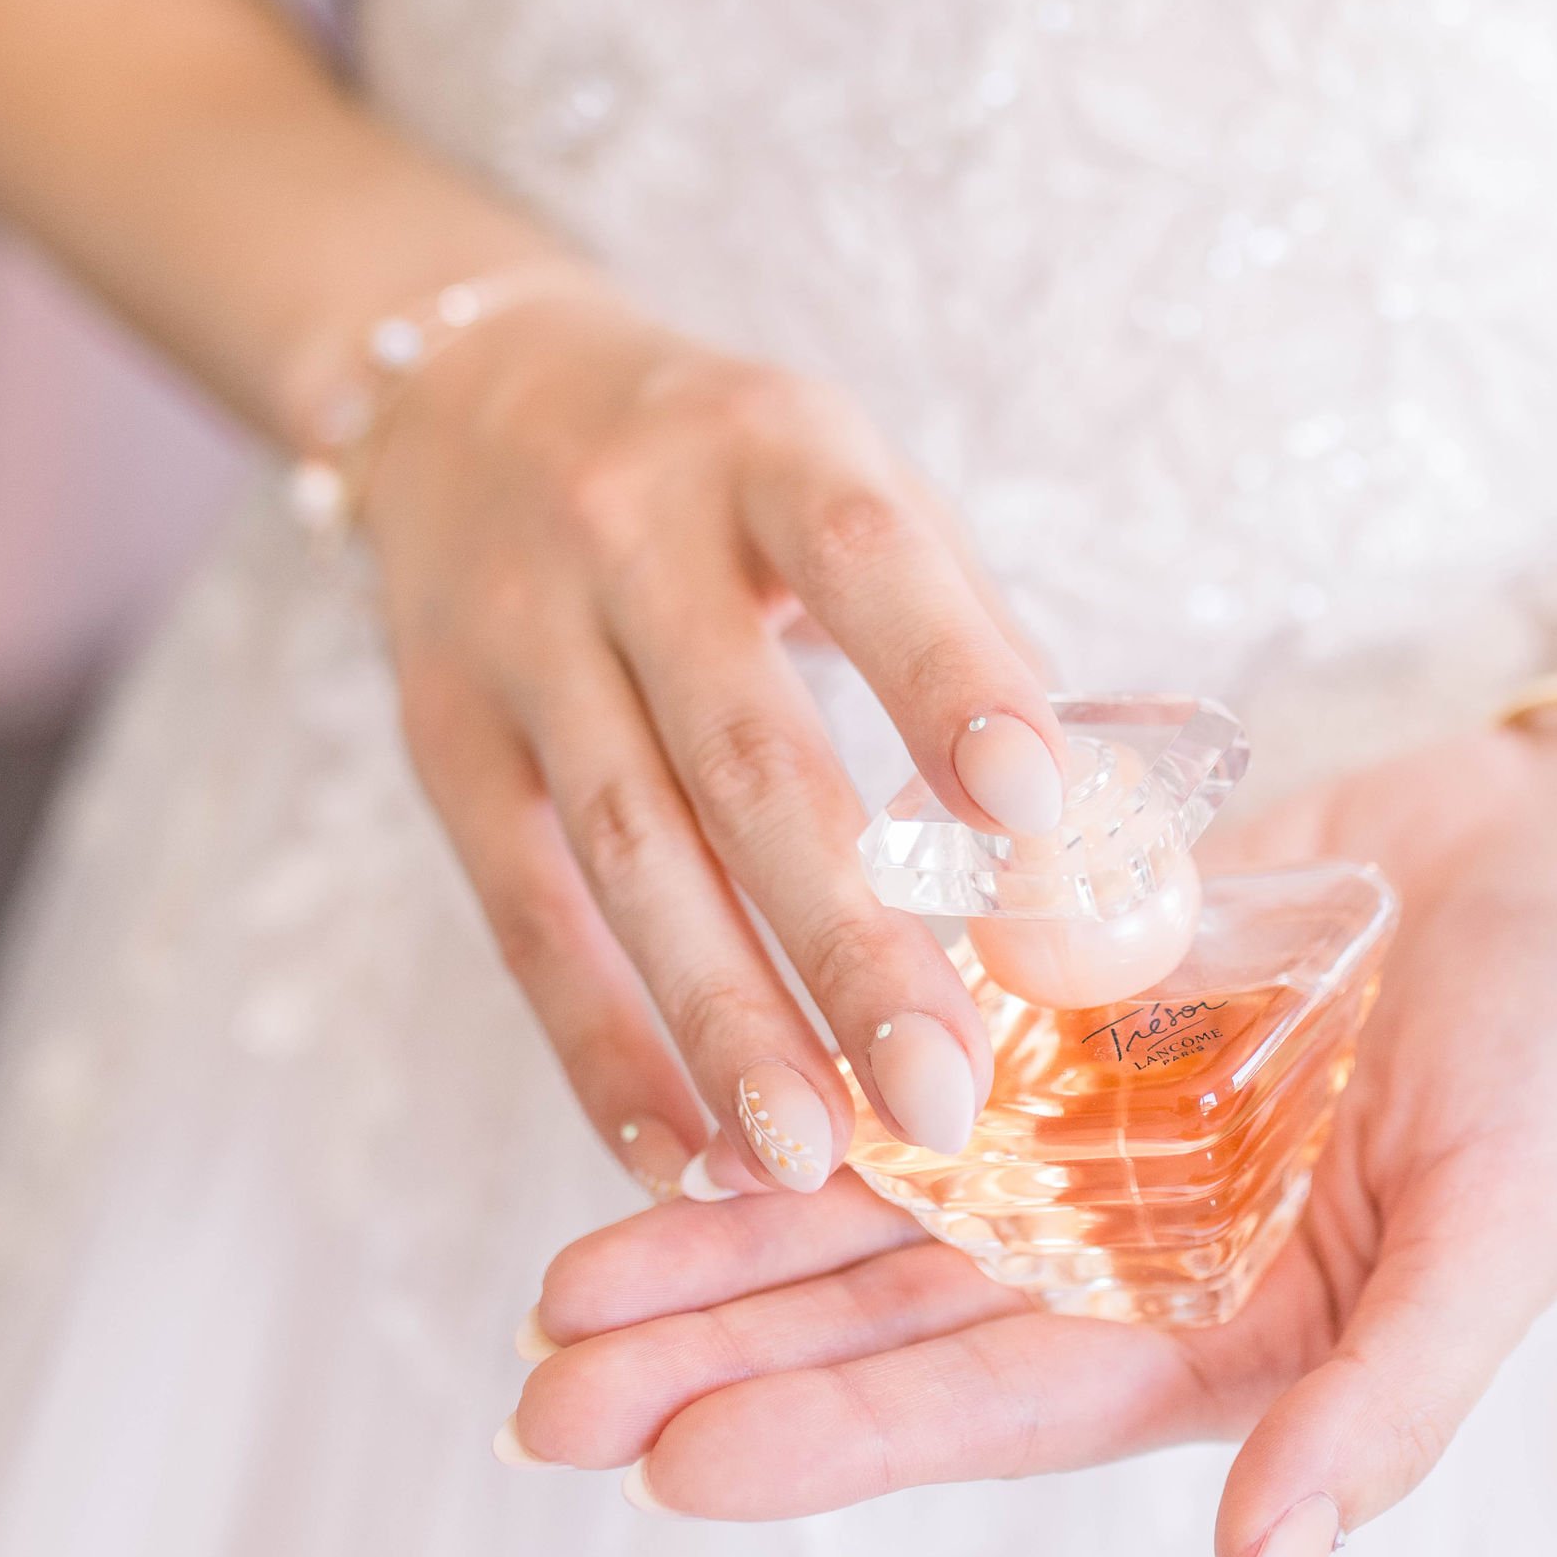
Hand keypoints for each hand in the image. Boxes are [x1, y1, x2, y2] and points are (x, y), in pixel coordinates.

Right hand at [349, 276, 1067, 1194]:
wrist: (468, 397)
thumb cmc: (726, 473)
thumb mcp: (851, 482)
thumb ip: (977, 640)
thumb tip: (1115, 845)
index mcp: (770, 445)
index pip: (866, 561)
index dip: (953, 684)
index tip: (1042, 822)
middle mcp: (631, 530)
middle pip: (744, 754)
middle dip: (848, 940)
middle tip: (946, 1096)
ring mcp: (518, 633)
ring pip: (627, 853)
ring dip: (724, 1022)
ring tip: (815, 1159)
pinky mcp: (441, 733)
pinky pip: (520, 911)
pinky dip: (598, 1046)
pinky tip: (682, 1152)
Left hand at [501, 706, 1556, 1556]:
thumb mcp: (1502, 1236)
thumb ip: (1379, 1405)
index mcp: (1213, 1332)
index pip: (987, 1403)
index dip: (834, 1435)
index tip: (674, 1465)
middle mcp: (1120, 1240)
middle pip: (887, 1312)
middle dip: (720, 1352)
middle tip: (540, 1399)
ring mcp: (1084, 1114)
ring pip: (871, 1188)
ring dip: (727, 1228)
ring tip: (561, 1285)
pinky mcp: (1067, 984)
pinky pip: (913, 1024)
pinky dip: (808, 1051)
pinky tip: (684, 1076)